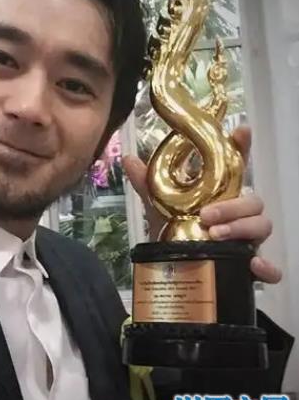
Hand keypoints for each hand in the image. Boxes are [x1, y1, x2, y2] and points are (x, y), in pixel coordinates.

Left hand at [122, 125, 281, 283]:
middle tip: (205, 214)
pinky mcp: (249, 264)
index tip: (241, 130)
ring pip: (262, 225)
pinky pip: (271, 268)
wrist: (173, 269)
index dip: (242, 147)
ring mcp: (248, 238)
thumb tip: (128, 158)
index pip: (237, 167)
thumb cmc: (174, 231)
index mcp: (221, 194)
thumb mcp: (161, 206)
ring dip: (241, 228)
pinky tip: (255, 265)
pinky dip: (268, 267)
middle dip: (232, 205)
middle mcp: (239, 213)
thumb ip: (147, 183)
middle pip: (252, 200)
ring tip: (214, 234)